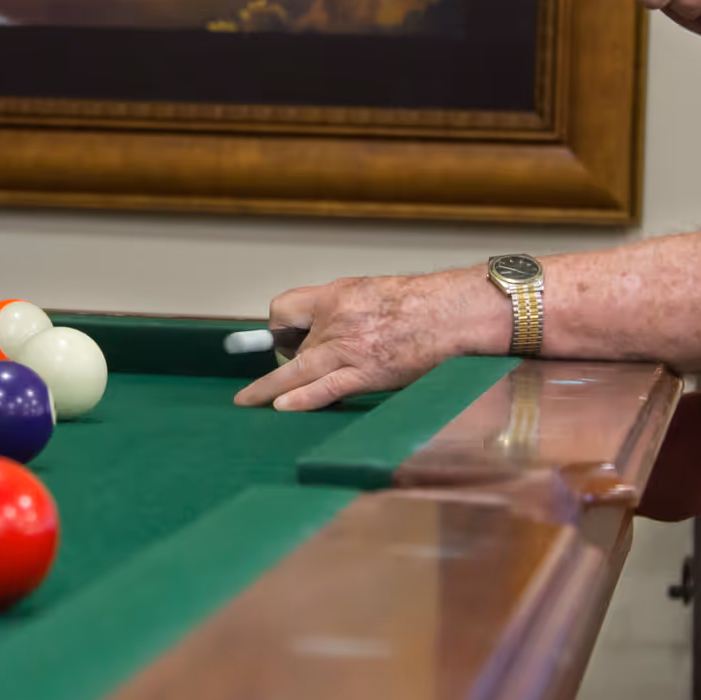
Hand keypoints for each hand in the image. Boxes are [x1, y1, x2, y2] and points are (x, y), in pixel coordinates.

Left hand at [233, 265, 509, 410]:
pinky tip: (279, 408)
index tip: (283, 337)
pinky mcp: (365, 375)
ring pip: (294, 372)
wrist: (453, 314)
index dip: (278, 326)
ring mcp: (348, 349)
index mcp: (336, 295)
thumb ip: (346, 308)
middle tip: (287, 370)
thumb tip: (329, 325)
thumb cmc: (421, 303)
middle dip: (286, 359)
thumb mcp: (372, 292)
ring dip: (268, 389)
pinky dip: (299, 400)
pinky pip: (323, 390)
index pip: (284, 307)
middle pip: (289, 345)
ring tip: (248, 401)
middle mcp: (335, 320)